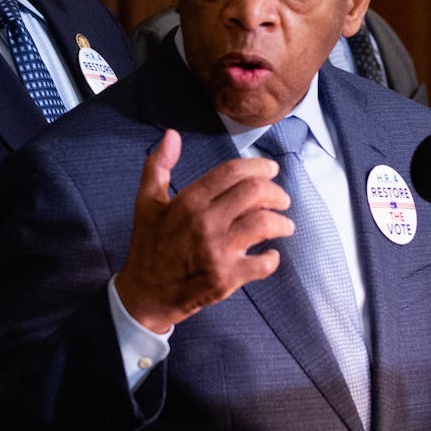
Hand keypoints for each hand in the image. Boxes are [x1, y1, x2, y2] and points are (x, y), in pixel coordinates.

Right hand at [113, 130, 292, 332]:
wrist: (145, 294)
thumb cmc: (149, 247)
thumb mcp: (146, 202)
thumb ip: (158, 166)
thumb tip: (171, 136)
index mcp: (188, 202)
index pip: (233, 172)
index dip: (258, 166)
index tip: (271, 170)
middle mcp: (205, 223)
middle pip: (255, 192)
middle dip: (276, 192)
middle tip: (281, 199)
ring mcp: (217, 251)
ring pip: (264, 224)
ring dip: (282, 223)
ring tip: (284, 226)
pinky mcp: (226, 278)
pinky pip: (263, 263)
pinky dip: (273, 258)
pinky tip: (270, 255)